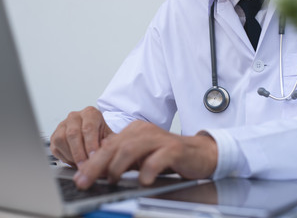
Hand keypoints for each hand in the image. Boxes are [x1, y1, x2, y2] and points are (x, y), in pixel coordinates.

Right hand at [50, 106, 112, 166]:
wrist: (95, 135)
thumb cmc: (103, 136)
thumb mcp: (110, 137)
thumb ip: (108, 143)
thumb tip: (105, 152)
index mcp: (90, 113)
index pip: (88, 128)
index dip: (91, 145)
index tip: (93, 157)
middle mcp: (75, 117)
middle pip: (73, 134)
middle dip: (79, 153)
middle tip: (85, 165)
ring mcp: (62, 125)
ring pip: (61, 140)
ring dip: (71, 155)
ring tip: (81, 164)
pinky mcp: (54, 136)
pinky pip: (56, 148)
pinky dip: (65, 158)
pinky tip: (74, 162)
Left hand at [73, 120, 217, 189]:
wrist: (199, 152)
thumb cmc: (168, 156)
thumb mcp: (141, 158)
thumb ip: (122, 162)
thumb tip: (96, 173)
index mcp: (134, 132)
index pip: (107, 146)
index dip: (91, 162)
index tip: (79, 177)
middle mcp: (144, 131)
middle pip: (115, 147)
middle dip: (96, 165)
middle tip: (84, 181)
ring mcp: (159, 139)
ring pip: (131, 149)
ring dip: (117, 167)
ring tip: (112, 180)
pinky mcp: (173, 149)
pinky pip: (156, 159)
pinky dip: (147, 170)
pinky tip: (144, 181)